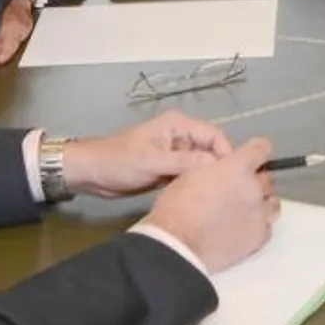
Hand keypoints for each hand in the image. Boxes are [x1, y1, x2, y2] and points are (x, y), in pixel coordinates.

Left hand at [63, 110, 235, 197]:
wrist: (91, 173)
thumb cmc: (120, 161)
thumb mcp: (153, 161)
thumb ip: (186, 162)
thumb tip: (218, 167)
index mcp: (179, 125)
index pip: (215, 136)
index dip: (226, 154)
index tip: (232, 177)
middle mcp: (182, 137)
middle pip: (212, 151)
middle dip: (218, 168)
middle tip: (228, 191)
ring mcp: (175, 154)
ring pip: (202, 165)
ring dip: (206, 178)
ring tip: (217, 197)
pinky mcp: (169, 169)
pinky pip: (190, 175)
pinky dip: (194, 184)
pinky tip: (201, 199)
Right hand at [138, 136, 280, 272]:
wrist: (178, 244)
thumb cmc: (177, 207)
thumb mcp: (191, 174)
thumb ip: (214, 168)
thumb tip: (222, 170)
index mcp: (237, 167)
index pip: (262, 148)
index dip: (256, 151)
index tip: (250, 158)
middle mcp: (254, 187)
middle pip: (267, 178)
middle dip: (254, 181)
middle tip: (237, 190)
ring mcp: (260, 213)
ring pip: (273, 202)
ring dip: (261, 203)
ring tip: (244, 210)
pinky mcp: (260, 237)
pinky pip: (267, 227)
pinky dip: (258, 226)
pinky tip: (243, 229)